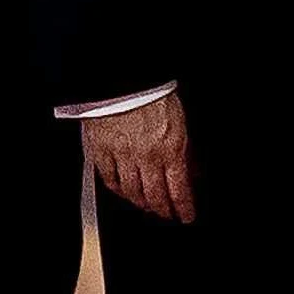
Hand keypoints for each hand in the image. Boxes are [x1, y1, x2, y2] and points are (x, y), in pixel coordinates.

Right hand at [83, 92, 197, 223]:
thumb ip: (186, 151)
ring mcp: (122, 155)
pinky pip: (110, 180)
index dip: (183, 208)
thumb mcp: (182, 122)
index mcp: (170, 147)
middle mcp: (146, 156)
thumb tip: (192, 173)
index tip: (187, 216)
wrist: (123, 76)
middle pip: (155, 196)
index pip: (179, 189)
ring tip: (148, 207)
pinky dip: (119, 191)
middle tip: (167, 216)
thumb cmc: (154, 94)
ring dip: (142, 203)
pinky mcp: (101, 151)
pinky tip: (124, 192)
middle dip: (163, 210)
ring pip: (132, 192)